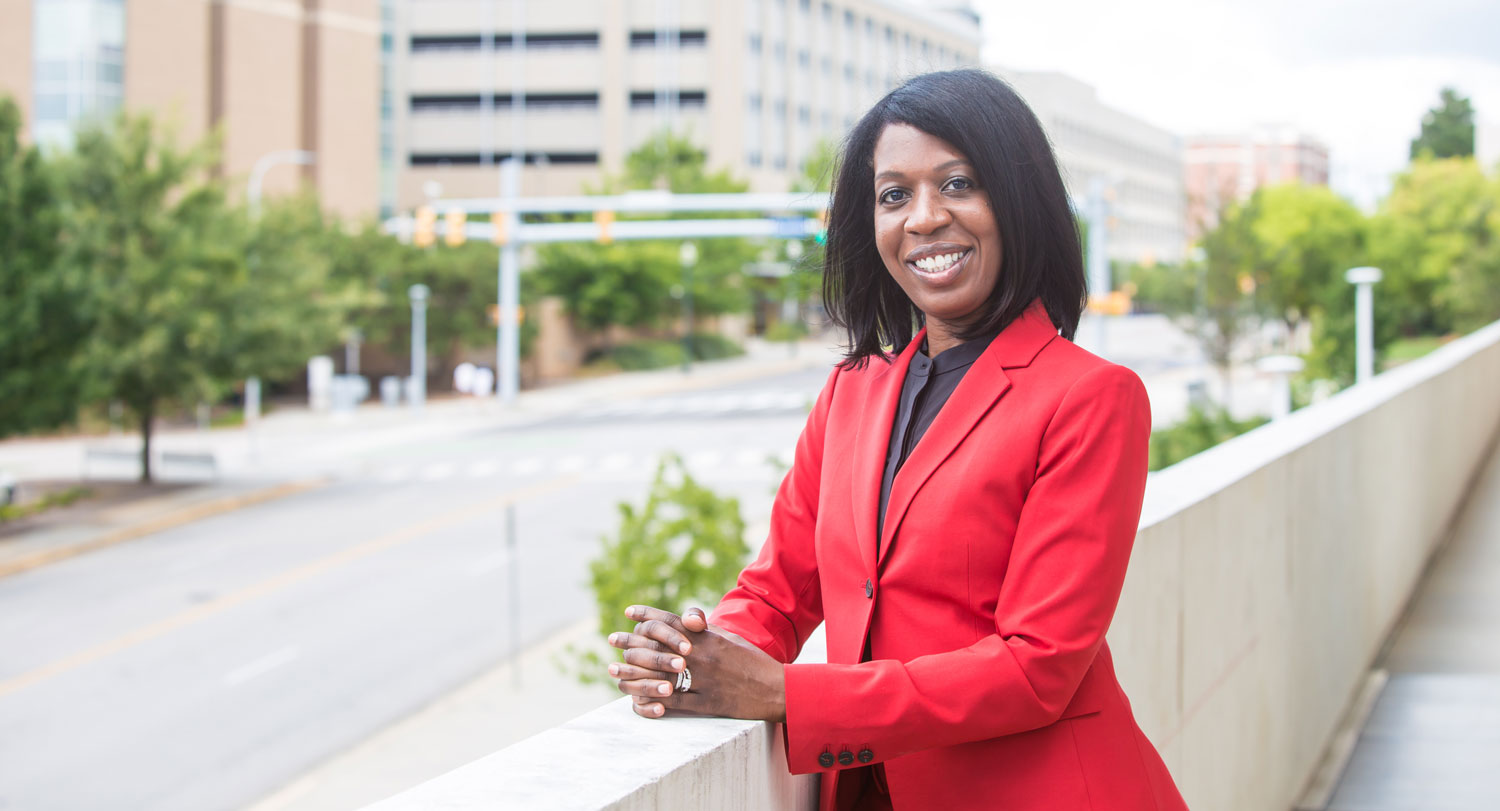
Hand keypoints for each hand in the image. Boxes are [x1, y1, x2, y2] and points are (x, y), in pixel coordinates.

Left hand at [606, 604, 785, 722]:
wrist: (777, 689)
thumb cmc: (753, 661)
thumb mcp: (730, 638)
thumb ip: (706, 630)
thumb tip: (687, 620)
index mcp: (708, 638)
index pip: (672, 621)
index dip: (648, 616)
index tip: (628, 612)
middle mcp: (702, 656)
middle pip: (658, 647)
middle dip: (631, 642)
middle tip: (611, 639)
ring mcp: (703, 681)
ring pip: (659, 676)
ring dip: (633, 673)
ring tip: (614, 671)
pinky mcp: (707, 704)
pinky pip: (675, 703)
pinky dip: (653, 701)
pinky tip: (637, 700)